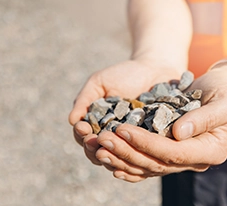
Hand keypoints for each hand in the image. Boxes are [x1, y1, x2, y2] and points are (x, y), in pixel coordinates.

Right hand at [69, 59, 183, 165]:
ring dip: (111, 155)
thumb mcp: (100, 83)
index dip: (82, 136)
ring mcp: (132, 143)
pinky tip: (131, 148)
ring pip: (118, 158)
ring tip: (109, 144)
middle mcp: (114, 138)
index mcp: (99, 126)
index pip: (85, 138)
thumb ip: (84, 99)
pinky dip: (134, 154)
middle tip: (93, 140)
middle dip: (93, 148)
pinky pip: (141, 153)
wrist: (155, 69)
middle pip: (98, 153)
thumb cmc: (124, 74)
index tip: (83, 128)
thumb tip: (71, 120)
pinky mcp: (151, 143)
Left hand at [94, 66, 226, 181]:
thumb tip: (178, 133)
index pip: (174, 153)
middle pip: (156, 163)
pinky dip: (127, 162)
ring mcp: (182, 159)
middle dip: (127, 151)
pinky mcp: (170, 152)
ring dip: (121, 158)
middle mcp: (195, 160)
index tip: (124, 130)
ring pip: (147, 166)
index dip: (147, 144)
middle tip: (102, 139)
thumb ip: (204, 118)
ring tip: (98, 147)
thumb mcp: (224, 102)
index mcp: (210, 151)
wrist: (225, 90)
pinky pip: (146, 163)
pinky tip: (109, 159)